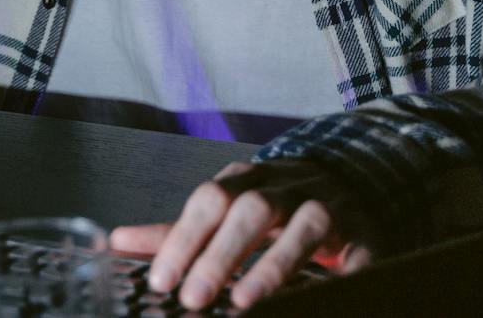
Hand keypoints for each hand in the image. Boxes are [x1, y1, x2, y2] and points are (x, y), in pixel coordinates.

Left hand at [110, 158, 375, 309]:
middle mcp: (286, 188)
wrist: (348, 181)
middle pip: (253, 208)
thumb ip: (178, 230)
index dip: (184, 238)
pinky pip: (359, 250)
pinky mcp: (364, 233)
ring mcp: (328, 207)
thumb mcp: (226, 209)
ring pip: (306, 223)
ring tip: (245, 301)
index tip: (161, 279)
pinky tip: (326, 294)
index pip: (210, 199)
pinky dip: (346, 272)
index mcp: (247, 181)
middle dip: (222, 252)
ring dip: (275, 263)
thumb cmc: (275, 204)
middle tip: (194, 297)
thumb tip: (118, 241)